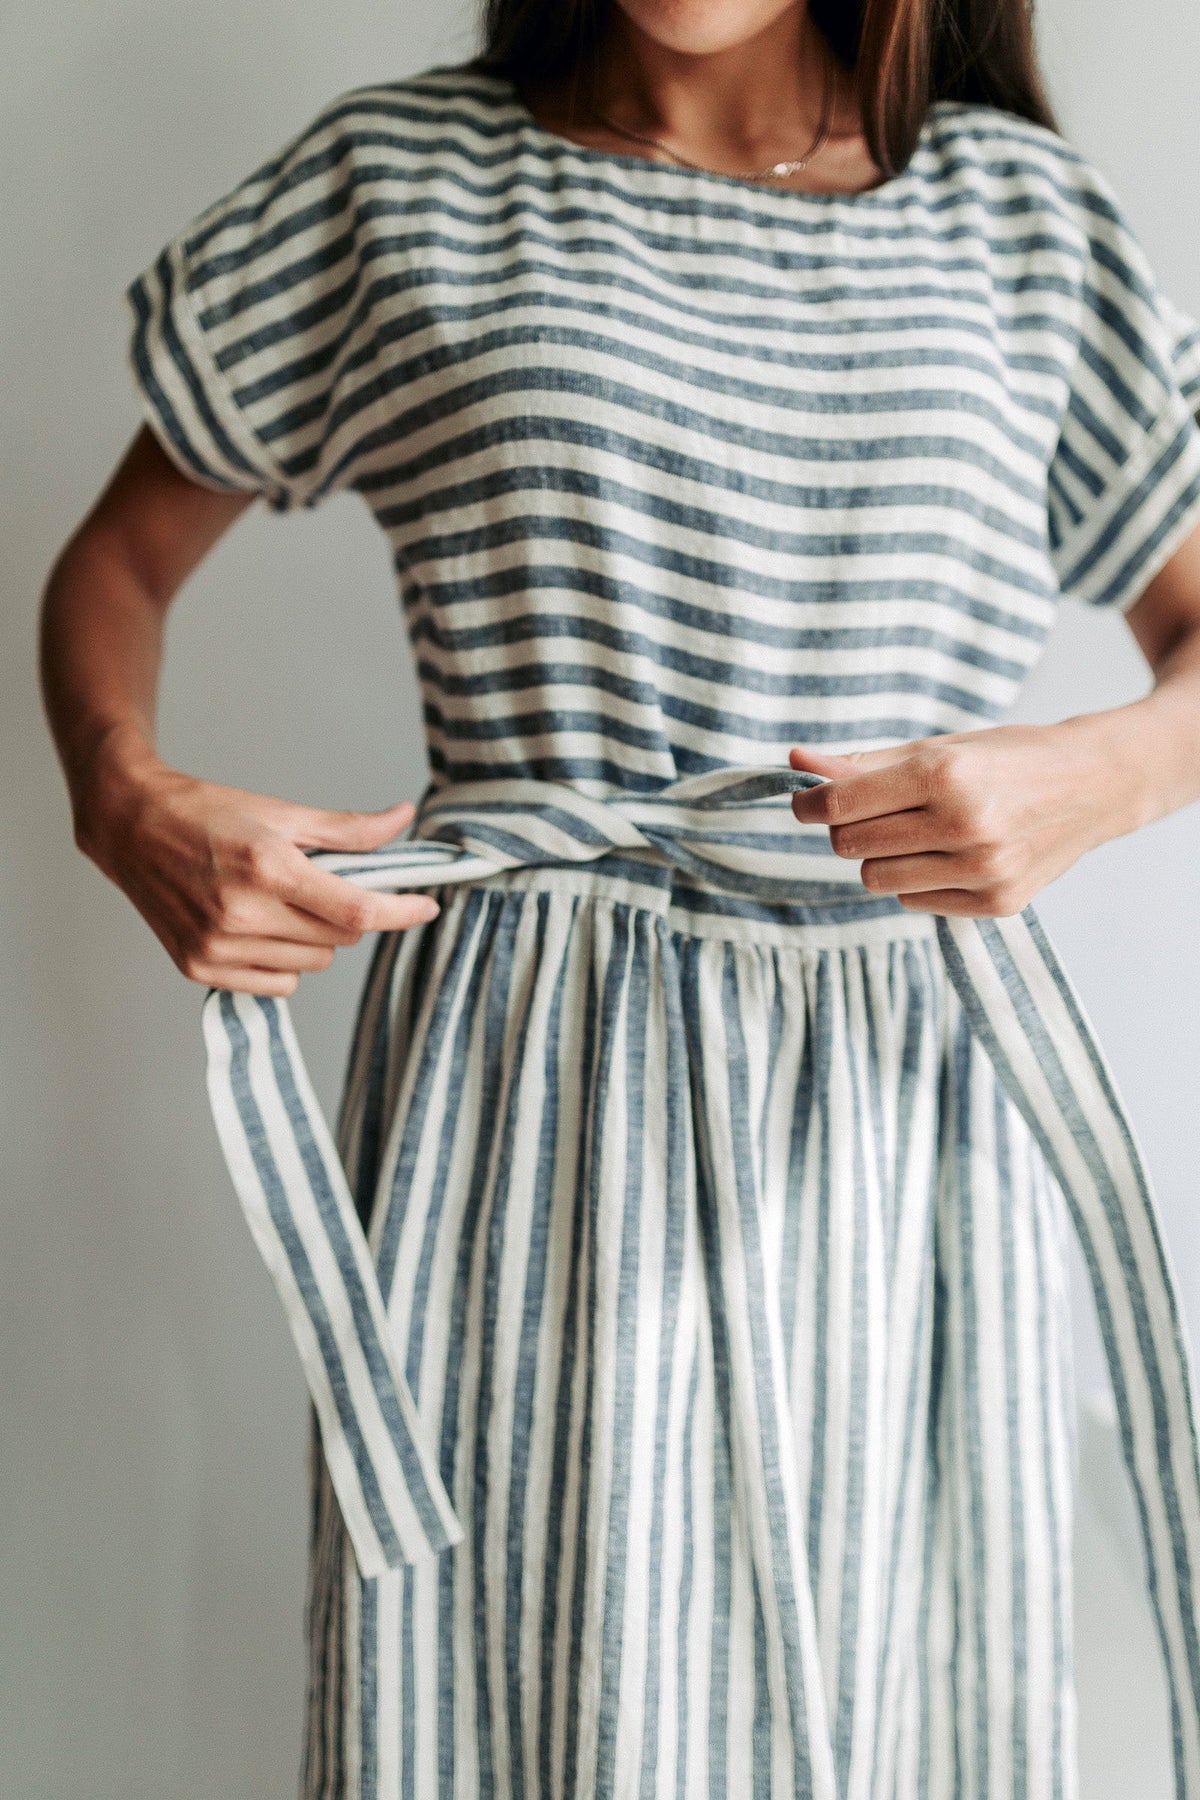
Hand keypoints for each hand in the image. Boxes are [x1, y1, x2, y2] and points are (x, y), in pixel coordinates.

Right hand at [77, 742, 441, 994]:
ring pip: (312, 967)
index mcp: (269, 868)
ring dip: (313, 941)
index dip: (402, 912)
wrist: (132, 827)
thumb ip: (350, 830)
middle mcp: (242, 913)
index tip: (428, 906)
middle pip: (339, 941)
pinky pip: (277, 985)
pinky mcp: (199, 968)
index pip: (356, 911)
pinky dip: (282, 963)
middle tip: (318, 887)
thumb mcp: (284, 814)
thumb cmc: (209, 814)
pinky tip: (256, 928)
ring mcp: (218, 946)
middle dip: (344, 916)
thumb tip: (405, 819)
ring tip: (278, 903)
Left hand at [787, 719, 1139, 916]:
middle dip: (847, 828)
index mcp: (946, 775)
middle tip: (872, 811)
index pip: (841, 805)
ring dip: (881, 856)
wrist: (1094, 785)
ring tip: (916, 832)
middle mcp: (965, 825)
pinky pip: (913, 900)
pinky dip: (917, 878)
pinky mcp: (996, 903)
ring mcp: (983, 870)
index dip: (808, 804)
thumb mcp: (938, 747)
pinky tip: (949, 854)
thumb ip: (865, 763)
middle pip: (850, 846)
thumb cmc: (1007, 758)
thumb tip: (798, 763)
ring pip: (876, 879)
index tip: (803, 801)